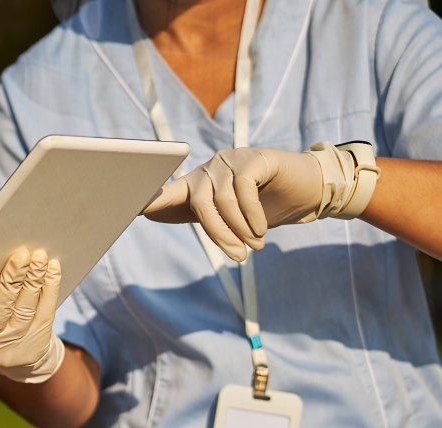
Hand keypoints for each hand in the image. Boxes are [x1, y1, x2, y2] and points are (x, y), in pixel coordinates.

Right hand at [0, 248, 64, 383]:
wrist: (8, 354)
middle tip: (21, 251)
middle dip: (11, 278)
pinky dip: (49, 288)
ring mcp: (13, 345)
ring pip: (25, 309)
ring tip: (39, 254)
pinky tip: (51, 267)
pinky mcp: (36, 343)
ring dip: (34, 280)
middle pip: (0, 307)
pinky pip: (45, 312)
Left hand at [143, 143, 370, 260]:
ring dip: (239, 230)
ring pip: (222, 200)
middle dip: (218, 234)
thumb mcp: (228, 217)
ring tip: (255, 247)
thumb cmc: (265, 208)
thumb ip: (195, 215)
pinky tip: (261, 229)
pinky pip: (243, 190)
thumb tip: (149, 213)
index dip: (150, 200)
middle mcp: (210, 169)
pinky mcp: (253, 157)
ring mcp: (230, 160)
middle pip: (199, 203)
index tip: (134, 211)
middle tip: (238, 257)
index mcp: (198, 184)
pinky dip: (252, 216)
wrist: (307, 191)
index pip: (167, 192)